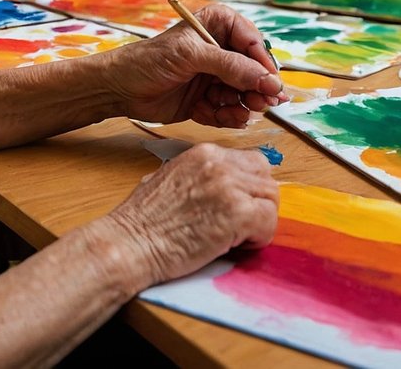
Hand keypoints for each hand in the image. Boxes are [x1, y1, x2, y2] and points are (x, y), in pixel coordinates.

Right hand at [104, 143, 278, 285]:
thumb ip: (198, 177)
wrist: (129, 242)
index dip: (248, 188)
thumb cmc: (141, 220)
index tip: (236, 207)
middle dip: (259, 203)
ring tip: (236, 238)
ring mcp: (229, 186)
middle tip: (242, 225)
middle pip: (266, 178)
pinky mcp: (237, 214)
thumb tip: (219, 189)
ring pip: (271, 200)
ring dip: (260, 221)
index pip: (250, 162)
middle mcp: (219, 163)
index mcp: (203, 153)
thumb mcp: (169, 179)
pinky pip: (269, 223)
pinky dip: (258, 239)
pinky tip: (235, 247)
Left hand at [108, 3, 286, 126]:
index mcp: (217, 26)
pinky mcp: (207, 100)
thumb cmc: (149, 60)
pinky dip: (227, 116)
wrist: (119, 88)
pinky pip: (228, 110)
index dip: (263, 63)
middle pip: (253, 70)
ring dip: (243, 105)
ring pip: (243, 93)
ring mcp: (214, 76)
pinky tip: (220, 117)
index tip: (272, 83)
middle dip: (257, 88)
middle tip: (262, 104)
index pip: (252, 42)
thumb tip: (267, 79)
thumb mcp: (191, 56)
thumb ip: (230, 66)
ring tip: (239, 113)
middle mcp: (220, 50)